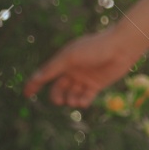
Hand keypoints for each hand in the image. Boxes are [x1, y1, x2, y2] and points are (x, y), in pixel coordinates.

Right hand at [24, 26, 144, 107]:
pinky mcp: (97, 85)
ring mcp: (84, 78)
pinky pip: (85, 98)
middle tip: (59, 101)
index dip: (34, 84)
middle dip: (56, 96)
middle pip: (58, 89)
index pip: (45, 74)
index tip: (26, 94)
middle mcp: (73, 70)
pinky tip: (83, 102)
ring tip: (74, 100)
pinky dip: (82, 102)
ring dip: (70, 100)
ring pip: (71, 95)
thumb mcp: (69, 57)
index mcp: (64, 61)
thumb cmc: (95, 47)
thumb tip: (34, 79)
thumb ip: (52, 68)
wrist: (122, 47)